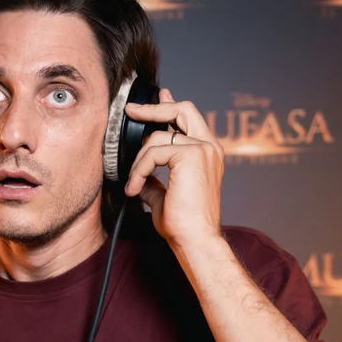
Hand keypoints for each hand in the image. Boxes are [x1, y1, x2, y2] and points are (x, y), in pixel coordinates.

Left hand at [124, 87, 223, 249]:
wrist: (195, 240)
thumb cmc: (184, 226)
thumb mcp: (164, 197)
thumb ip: (155, 180)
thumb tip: (140, 174)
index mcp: (207, 154)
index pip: (188, 119)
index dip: (169, 105)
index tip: (152, 100)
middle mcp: (209, 147)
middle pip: (182, 109)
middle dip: (154, 107)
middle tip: (132, 111)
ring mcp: (203, 149)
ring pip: (159, 136)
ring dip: (138, 161)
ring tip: (133, 185)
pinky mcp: (192, 155)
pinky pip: (154, 152)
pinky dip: (139, 169)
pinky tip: (136, 188)